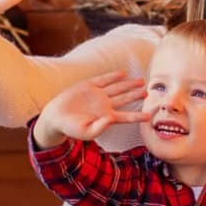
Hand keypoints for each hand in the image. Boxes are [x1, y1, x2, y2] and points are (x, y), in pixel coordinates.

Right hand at [33, 71, 151, 146]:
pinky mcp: (88, 86)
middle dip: (136, 95)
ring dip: (129, 84)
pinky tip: (122, 74)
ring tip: (141, 81)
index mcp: (107, 118)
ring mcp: (98, 95)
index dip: (137, 116)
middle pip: (124, 99)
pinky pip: (103, 80)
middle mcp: (105, 105)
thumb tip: (111, 119)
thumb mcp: (85, 132)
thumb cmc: (71, 128)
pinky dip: (112, 76)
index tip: (149, 116)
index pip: (126, 117)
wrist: (56, 118)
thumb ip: (99, 127)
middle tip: (148, 92)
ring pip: (117, 88)